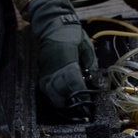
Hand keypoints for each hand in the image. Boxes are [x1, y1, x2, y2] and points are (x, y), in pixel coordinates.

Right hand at [26, 0, 97, 118]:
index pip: (73, 82)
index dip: (80, 95)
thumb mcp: (87, 47)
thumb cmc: (72, 34)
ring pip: (50, 92)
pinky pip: (45, 88)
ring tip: (71, 110)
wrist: (54, 24)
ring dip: (60, 103)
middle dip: (71, 103)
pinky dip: (53, 96)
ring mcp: (46, 69)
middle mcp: (54, 66)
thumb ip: (91, 65)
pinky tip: (61, 101)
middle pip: (60, 90)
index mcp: (67, 59)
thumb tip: (95, 82)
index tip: (87, 103)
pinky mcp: (42, 71)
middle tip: (81, 113)